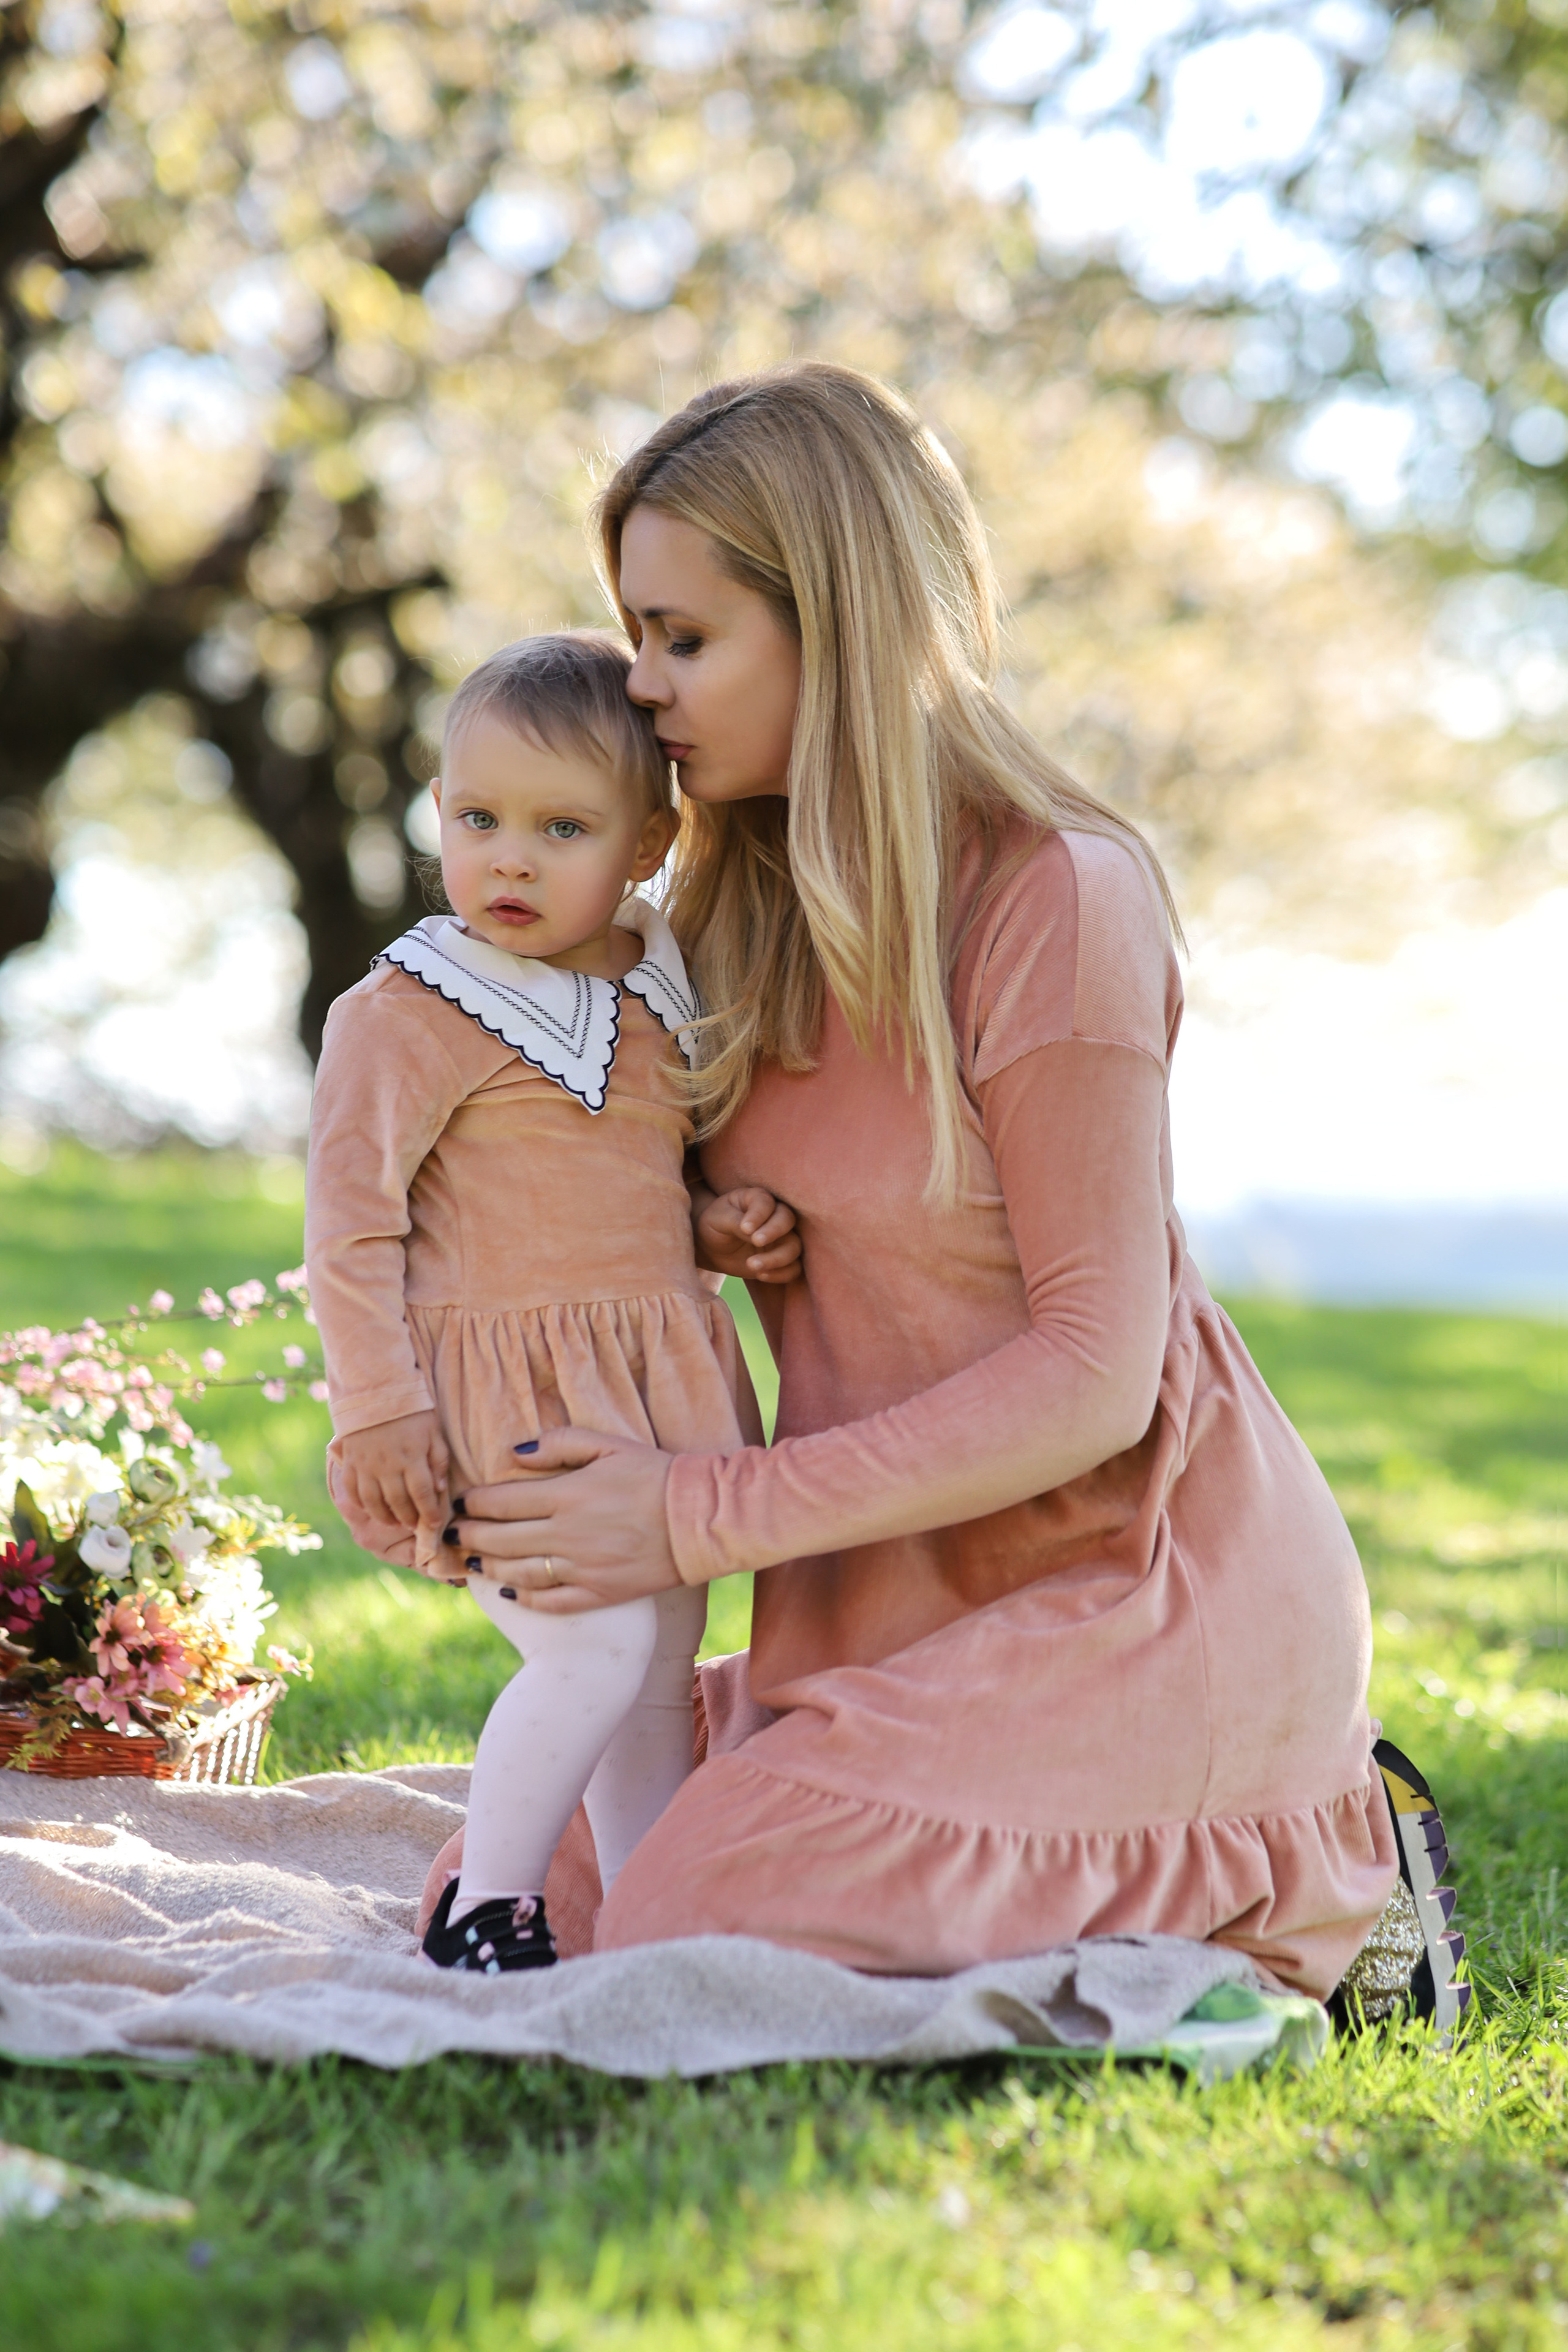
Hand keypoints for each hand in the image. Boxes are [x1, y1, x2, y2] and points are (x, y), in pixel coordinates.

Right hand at [334, 1410, 449, 1540]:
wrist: (375, 1390)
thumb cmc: (411, 1412)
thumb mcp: (433, 1432)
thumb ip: (438, 1461)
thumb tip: (439, 1489)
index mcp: (412, 1457)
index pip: (422, 1494)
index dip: (429, 1513)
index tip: (434, 1523)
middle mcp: (388, 1465)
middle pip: (399, 1502)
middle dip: (409, 1518)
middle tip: (415, 1525)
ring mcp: (366, 1465)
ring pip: (375, 1502)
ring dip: (385, 1517)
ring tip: (395, 1522)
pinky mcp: (351, 1462)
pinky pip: (353, 1491)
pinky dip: (361, 1504)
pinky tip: (371, 1509)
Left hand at [449, 1428, 682, 1613]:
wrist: (700, 1519)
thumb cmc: (655, 1475)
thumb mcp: (610, 1445)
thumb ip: (559, 1444)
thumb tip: (513, 1453)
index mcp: (568, 1494)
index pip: (502, 1501)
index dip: (473, 1503)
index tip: (460, 1501)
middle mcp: (568, 1534)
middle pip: (500, 1538)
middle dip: (468, 1535)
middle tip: (451, 1532)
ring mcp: (583, 1568)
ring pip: (518, 1572)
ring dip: (487, 1566)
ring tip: (472, 1560)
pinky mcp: (600, 1593)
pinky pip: (551, 1601)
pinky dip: (524, 1597)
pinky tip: (509, 1589)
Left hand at [694, 1184, 800, 1283]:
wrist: (712, 1248)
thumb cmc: (714, 1226)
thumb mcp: (718, 1219)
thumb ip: (736, 1222)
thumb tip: (753, 1232)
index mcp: (757, 1199)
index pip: (766, 1202)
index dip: (759, 1214)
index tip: (745, 1228)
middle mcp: (774, 1216)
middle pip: (788, 1219)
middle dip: (774, 1231)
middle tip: (756, 1241)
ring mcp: (781, 1238)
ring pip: (794, 1246)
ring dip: (777, 1257)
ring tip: (751, 1265)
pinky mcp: (782, 1259)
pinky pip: (794, 1268)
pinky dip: (782, 1274)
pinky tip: (760, 1275)